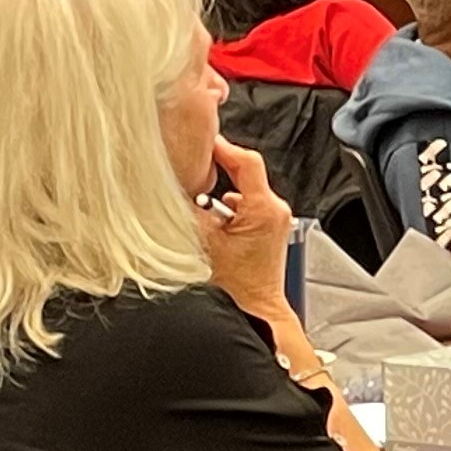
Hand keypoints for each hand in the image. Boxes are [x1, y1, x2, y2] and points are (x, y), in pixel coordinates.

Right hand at [196, 138, 298, 315]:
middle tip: (189, 163)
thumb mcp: (202, 240)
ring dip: (218, 189)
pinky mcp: (268, 227)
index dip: (221, 147)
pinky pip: (245, 204)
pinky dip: (225, 204)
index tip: (201, 139)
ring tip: (195, 194)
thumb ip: (191, 208)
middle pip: (244, 172)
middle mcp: (275, 210)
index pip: (246, 161)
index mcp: (264, 209)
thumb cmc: (233, 286)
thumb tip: (174, 183)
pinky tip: (207, 214)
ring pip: (242, 188)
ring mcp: (275, 218)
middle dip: (215, 168)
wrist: (253, 311)